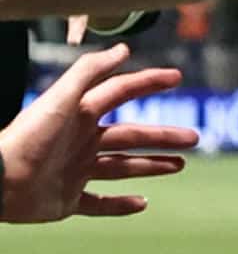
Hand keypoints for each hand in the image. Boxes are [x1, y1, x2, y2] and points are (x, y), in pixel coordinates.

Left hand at [0, 44, 198, 223]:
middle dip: (163, 136)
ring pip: (122, 167)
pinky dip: (121, 205)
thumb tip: (124, 48)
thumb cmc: (28, 136)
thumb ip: (90, 71)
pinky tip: (143, 203)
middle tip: (194, 138)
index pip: (121, 92)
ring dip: (151, 166)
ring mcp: (75, 171)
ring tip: (179, 165)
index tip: (177, 77)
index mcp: (80, 114)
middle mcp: (81, 141)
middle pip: (131, 135)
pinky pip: (99, 203)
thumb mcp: (60, 98)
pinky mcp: (67, 200)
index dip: (149, 82)